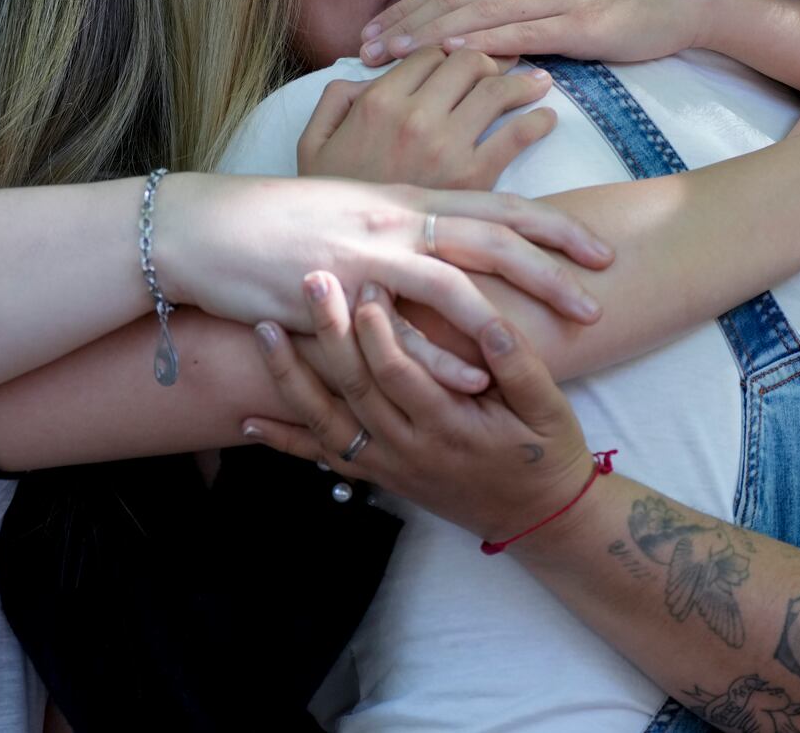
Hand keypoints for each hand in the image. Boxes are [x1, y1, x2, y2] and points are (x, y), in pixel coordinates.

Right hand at [156, 174, 612, 340]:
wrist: (207, 226)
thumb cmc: (275, 213)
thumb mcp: (343, 195)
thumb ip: (394, 205)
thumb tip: (434, 216)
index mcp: (400, 196)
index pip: (492, 203)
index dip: (550, 224)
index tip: (596, 245)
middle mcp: (392, 220)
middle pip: (493, 236)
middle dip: (554, 263)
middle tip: (603, 288)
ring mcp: (364, 257)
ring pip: (457, 280)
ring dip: (516, 310)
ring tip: (566, 333)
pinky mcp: (335, 296)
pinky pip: (397, 333)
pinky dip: (441, 357)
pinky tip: (478, 381)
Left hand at [244, 275, 594, 543]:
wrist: (538, 518)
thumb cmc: (547, 454)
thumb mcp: (551, 409)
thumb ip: (521, 368)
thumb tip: (493, 326)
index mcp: (451, 427)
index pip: (401, 374)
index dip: (380, 330)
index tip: (368, 282)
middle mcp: (409, 449)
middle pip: (355, 388)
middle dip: (328, 333)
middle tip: (309, 280)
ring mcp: (388, 465)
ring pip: (327, 420)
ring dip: (291, 376)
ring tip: (263, 331)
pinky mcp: (379, 474)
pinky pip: (323, 457)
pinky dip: (284, 441)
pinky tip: (248, 421)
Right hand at [298, 47, 556, 189]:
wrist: (326, 260)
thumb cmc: (319, 204)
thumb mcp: (312, 143)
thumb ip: (337, 100)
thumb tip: (368, 77)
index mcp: (376, 102)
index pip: (430, 54)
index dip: (451, 53)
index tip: (467, 63)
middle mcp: (413, 116)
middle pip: (469, 63)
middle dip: (491, 61)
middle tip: (508, 70)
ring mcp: (443, 147)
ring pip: (496, 91)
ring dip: (523, 84)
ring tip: (538, 86)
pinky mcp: (469, 180)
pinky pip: (515, 136)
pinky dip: (536, 122)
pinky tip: (544, 121)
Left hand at [358, 0, 729, 66]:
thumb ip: (512, 1)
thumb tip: (465, 26)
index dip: (407, 8)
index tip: (369, 32)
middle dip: (404, 23)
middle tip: (362, 48)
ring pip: (476, 13)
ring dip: (427, 35)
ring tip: (390, 55)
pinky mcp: (578, 19)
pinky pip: (518, 31)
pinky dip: (480, 41)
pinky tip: (448, 54)